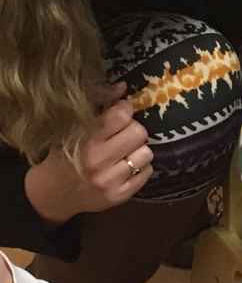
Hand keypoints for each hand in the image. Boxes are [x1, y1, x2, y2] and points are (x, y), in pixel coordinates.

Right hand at [25, 82, 153, 224]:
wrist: (52, 194)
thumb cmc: (64, 156)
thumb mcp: (73, 129)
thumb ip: (98, 106)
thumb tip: (123, 86)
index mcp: (84, 140)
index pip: (120, 116)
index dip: (125, 110)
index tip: (121, 112)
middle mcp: (97, 161)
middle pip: (139, 133)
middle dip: (134, 130)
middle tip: (124, 134)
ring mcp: (110, 180)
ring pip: (146, 153)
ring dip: (139, 150)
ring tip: (125, 152)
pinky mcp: (120, 195)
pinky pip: (147, 172)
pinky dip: (141, 167)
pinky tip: (126, 167)